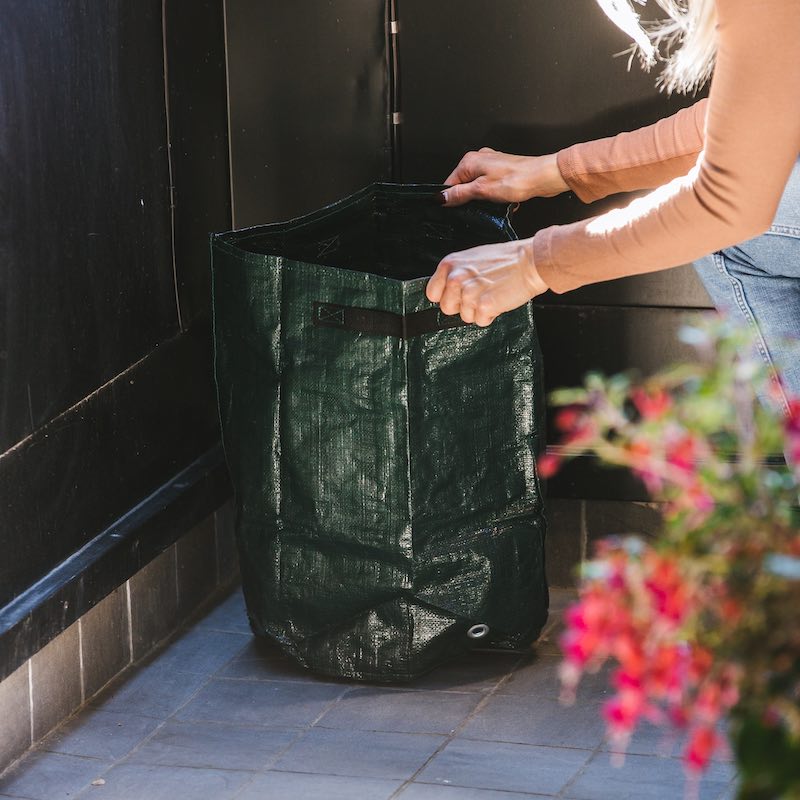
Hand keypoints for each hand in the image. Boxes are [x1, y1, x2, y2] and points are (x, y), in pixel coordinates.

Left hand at [426, 238, 548, 326]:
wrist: (530, 262)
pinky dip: (490, 315)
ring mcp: (469, 293)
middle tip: (478, 295)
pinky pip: (480, 321)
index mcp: (450, 264)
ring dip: (478, 310)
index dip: (445, 297)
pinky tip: (498, 300)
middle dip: (462, 306)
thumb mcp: (472, 259)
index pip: (432, 293)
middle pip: (447, 308)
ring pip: (465, 316)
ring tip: (491, 294)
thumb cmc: (506, 260)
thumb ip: (455, 273)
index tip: (457, 296)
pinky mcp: (483, 306)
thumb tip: (446, 290)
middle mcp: (456, 278)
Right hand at [441, 147, 567, 206]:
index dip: (452, 198)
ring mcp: (491, 164)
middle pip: (464, 185)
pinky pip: (490, 186)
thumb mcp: (482, 190)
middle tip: (481, 206)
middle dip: (470, 199)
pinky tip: (503, 200)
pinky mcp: (502, 171)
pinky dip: (494, 195)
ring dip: (484, 198)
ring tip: (494, 202)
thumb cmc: (517, 179)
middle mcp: (479, 159)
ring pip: (478, 187)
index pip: (450, 183)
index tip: (457, 209)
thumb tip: (442, 197)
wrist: (543, 177)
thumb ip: (460, 194)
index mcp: (470, 161)